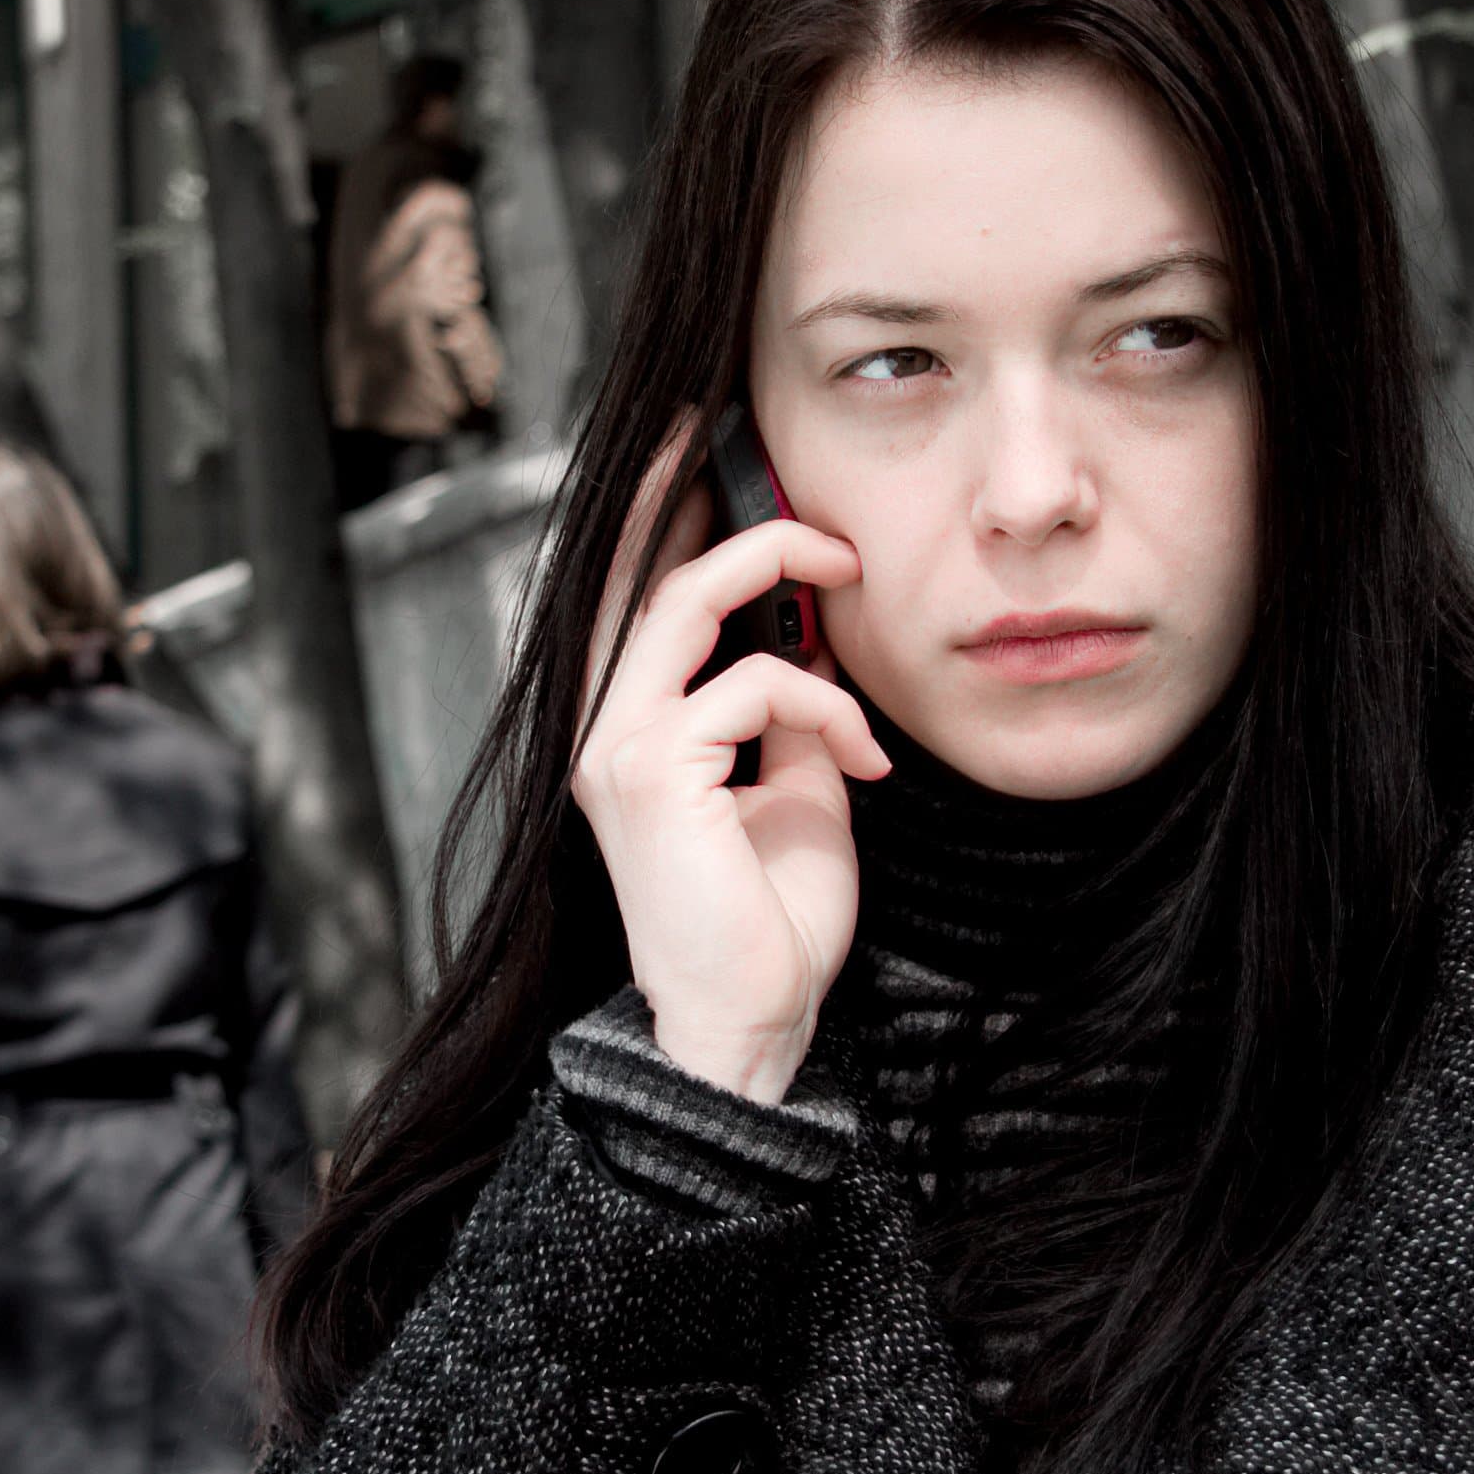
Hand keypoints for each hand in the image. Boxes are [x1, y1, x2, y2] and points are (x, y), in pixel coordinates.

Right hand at [570, 421, 887, 1105]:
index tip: (700, 445)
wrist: (748, 1029)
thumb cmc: (767, 929)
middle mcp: (605, 733)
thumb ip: (793, 720)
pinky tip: (868, 756)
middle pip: (643, 572)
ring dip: (781, 570)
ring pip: (686, 601)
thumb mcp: (797, 798)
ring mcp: (620, 750)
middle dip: (697, 494)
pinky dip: (827, 704)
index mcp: (632, 735)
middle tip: (766, 450)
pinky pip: (754, 685)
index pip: (630, 598)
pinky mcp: (656, 775)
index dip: (656, 512)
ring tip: (852, 576)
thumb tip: (818, 653)